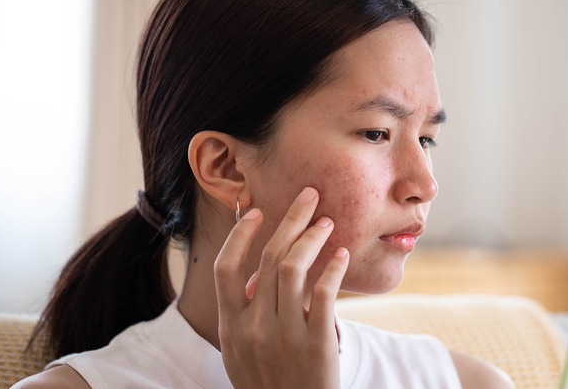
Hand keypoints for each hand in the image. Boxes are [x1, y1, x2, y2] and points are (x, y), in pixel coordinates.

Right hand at [214, 187, 349, 388]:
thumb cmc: (268, 383)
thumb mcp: (241, 353)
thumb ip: (243, 314)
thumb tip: (254, 275)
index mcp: (230, 326)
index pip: (226, 268)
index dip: (240, 235)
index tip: (256, 210)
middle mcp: (253, 326)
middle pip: (269, 258)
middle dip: (290, 219)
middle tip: (309, 197)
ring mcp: (283, 335)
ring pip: (294, 268)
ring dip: (312, 237)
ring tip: (327, 222)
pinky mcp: (315, 343)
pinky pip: (324, 293)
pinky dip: (333, 268)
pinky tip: (342, 255)